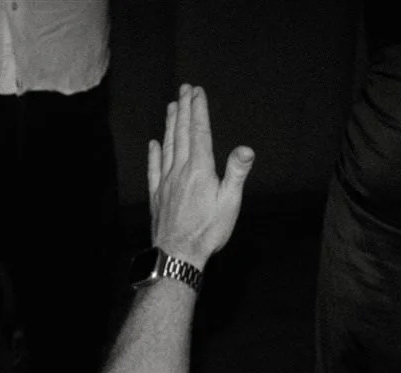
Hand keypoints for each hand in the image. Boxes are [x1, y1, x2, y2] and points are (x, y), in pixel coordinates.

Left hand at [147, 85, 254, 265]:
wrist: (177, 254)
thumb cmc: (208, 231)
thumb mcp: (230, 203)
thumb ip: (236, 173)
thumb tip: (246, 148)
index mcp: (200, 169)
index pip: (200, 132)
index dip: (198, 110)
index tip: (197, 92)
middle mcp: (181, 170)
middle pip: (182, 133)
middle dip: (184, 109)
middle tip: (184, 89)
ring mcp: (166, 182)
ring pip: (168, 146)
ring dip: (170, 125)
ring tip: (171, 107)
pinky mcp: (157, 195)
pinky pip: (154, 169)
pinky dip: (154, 154)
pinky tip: (154, 144)